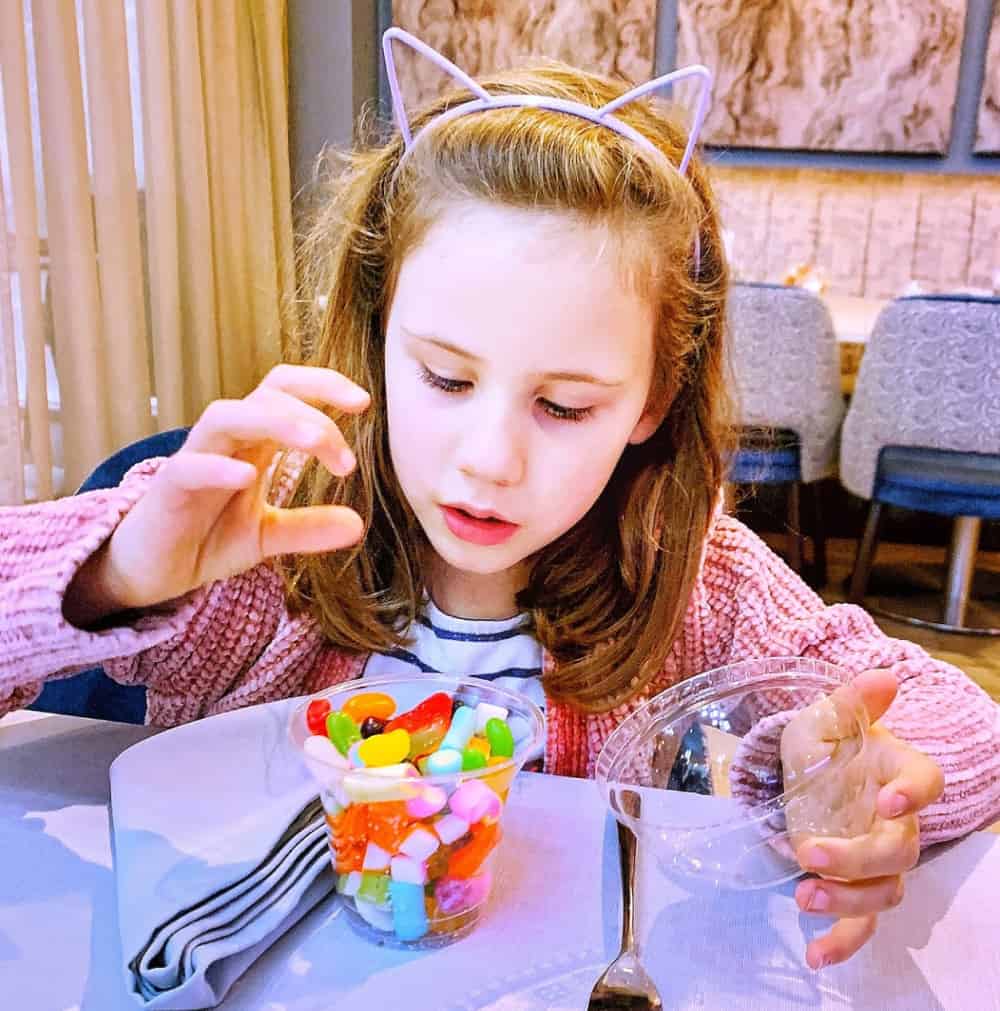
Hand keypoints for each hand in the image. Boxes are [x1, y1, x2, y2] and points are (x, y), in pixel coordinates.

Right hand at [67, 365, 369, 621]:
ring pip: (228, 415)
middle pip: (267, 396)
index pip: (287, 392)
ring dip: (277, 422)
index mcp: (253, 442)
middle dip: (314, 415)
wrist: (152, 569)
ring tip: (316, 443)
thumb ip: (309, 528)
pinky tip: (247, 476)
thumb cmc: (205, 537)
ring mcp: (195, 460)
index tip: (363, 402)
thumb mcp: (267, 536)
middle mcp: (226, 441)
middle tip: (348, 460)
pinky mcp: (168, 490)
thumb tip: (358, 525)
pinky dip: (218, 467)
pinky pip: (189, 467)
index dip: (323, 385)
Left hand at [781, 669, 943, 969]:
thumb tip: (883, 676)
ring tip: (803, 896)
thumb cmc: (825, 742)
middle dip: (859, 858)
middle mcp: (895, 820)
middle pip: (899, 850)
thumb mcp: (824, 716)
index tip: (891, 800)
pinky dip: (841, 942)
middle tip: (810, 854)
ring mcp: (876, 857)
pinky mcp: (853, 884)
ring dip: (847, 901)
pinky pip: (860, 924)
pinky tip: (815, 954)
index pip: (924, 781)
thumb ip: (851, 702)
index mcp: (895, 771)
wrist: (808, 773)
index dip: (914, 793)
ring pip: (883, 891)